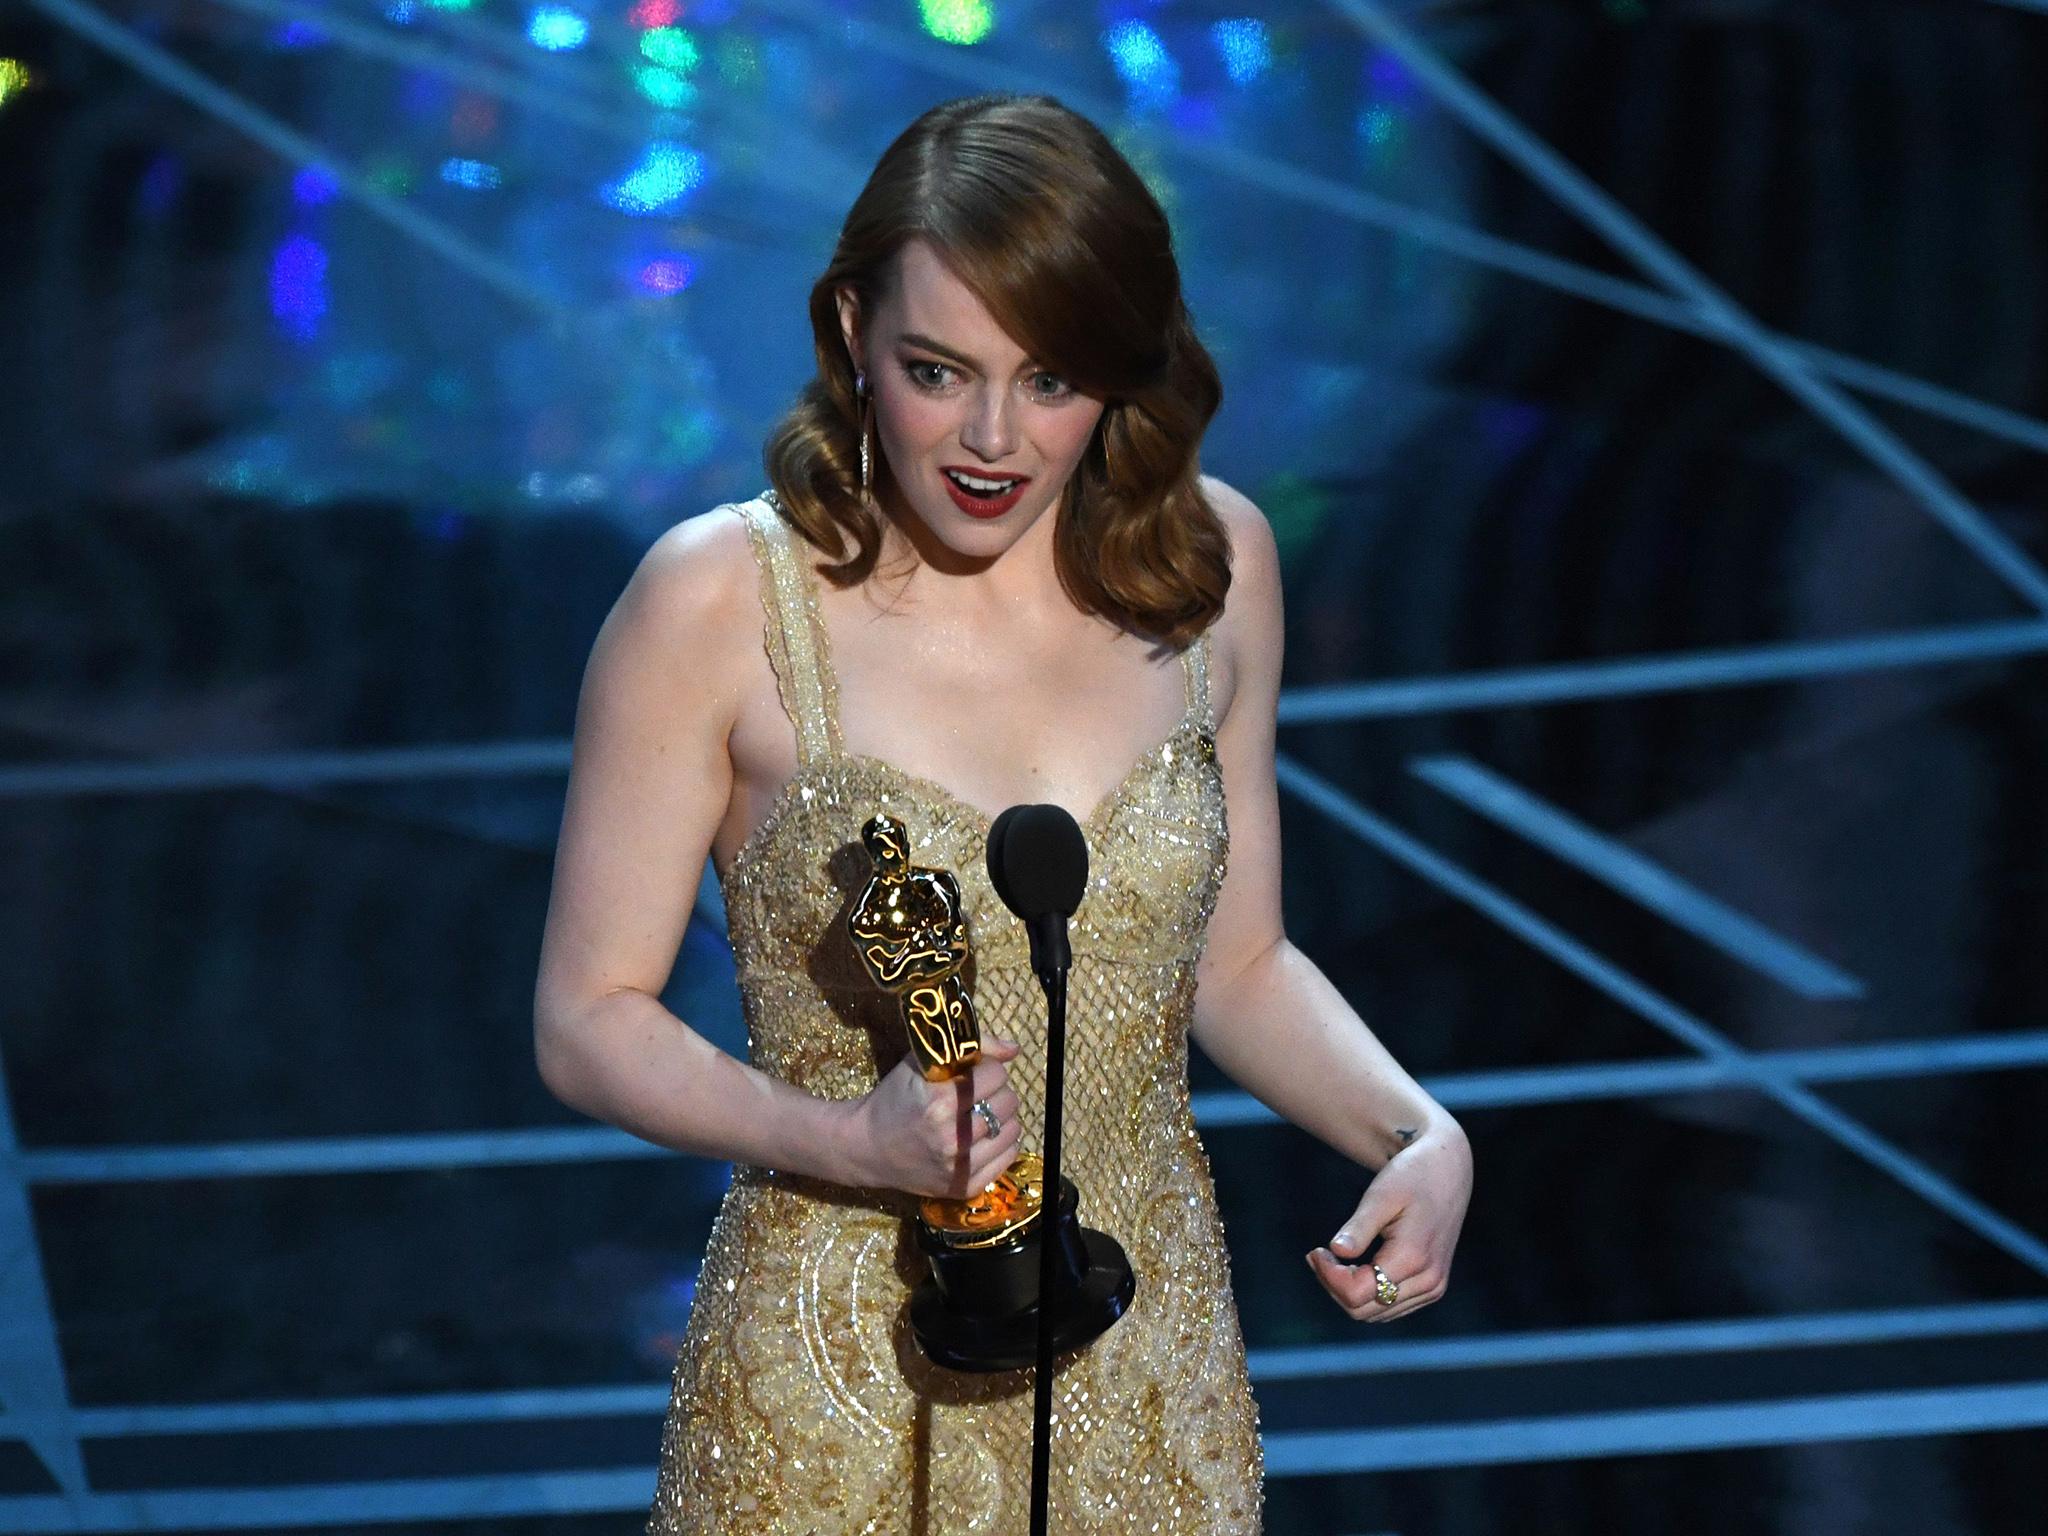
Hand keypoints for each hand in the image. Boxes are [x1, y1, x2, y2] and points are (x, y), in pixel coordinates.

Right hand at [843, 1034, 1024, 1199]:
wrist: (866, 1146)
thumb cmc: (893, 1098)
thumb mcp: (919, 1063)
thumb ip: (969, 1049)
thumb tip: (1014, 1049)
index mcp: (939, 1102)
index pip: (996, 1075)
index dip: (988, 1068)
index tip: (976, 1072)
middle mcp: (952, 1137)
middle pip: (1007, 1102)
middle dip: (996, 1092)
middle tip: (979, 1094)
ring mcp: (958, 1167)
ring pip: (1012, 1130)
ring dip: (1002, 1118)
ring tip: (982, 1114)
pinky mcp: (963, 1187)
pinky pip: (1006, 1159)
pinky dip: (1001, 1143)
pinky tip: (984, 1136)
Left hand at [1307, 1119, 1471, 1322]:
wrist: (1448, 1171)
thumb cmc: (1412, 1177)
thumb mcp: (1381, 1196)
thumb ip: (1359, 1227)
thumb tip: (1336, 1251)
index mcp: (1413, 1258)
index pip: (1357, 1293)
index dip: (1329, 1276)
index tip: (1316, 1251)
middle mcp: (1428, 1281)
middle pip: (1363, 1310)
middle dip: (1333, 1285)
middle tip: (1319, 1255)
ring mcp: (1433, 1288)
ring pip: (1375, 1313)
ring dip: (1348, 1292)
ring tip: (1333, 1260)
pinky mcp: (1432, 1287)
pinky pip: (1390, 1307)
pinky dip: (1367, 1294)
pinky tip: (1355, 1268)